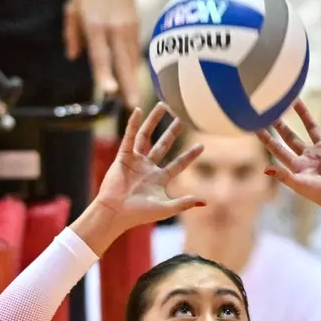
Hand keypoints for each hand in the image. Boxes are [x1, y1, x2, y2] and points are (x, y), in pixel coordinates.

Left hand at [64, 0, 141, 108]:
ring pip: (131, 59)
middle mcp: (113, 28)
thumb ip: (71, 34)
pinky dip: (134, 66)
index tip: (108, 91)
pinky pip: (135, 51)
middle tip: (131, 105)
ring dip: (132, 80)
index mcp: (95, 25)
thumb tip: (73, 57)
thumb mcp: (72, 9)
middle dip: (127, 85)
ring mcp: (128, 27)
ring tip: (132, 99)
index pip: (100, 55)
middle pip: (122, 62)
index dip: (104, 74)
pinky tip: (133, 79)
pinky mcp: (136, 26)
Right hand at [78, 105, 204, 248]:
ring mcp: (135, 161)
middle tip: (180, 120)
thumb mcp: (166, 208)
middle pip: (162, 146)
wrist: (116, 213)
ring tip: (162, 106)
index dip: (189, 156)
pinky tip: (138, 111)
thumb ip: (184, 203)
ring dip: (153, 121)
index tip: (201, 146)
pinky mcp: (123, 157)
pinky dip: (132, 124)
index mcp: (158, 179)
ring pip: (146, 137)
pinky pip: (129, 138)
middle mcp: (147, 168)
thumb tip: (204, 202)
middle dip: (171, 133)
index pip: (178, 164)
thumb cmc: (139, 214)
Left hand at [257, 97, 320, 215]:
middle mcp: (308, 156)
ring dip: (303, 113)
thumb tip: (265, 169)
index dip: (267, 138)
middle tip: (270, 109)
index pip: (277, 149)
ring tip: (295, 99)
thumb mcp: (301, 186)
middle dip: (280, 124)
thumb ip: (284, 177)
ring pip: (310, 127)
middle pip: (290, 136)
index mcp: (297, 166)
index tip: (255, 126)